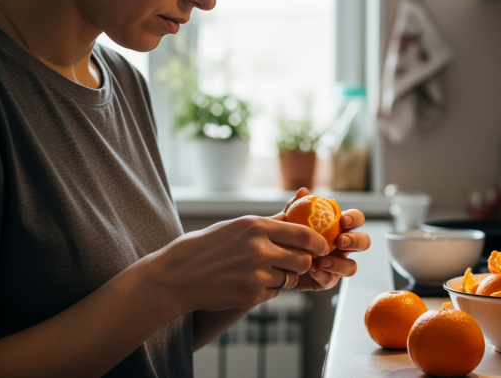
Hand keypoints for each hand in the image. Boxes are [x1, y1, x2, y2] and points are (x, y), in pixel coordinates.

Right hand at [147, 206, 330, 312]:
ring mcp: (256, 273)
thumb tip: (301, 207)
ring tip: (262, 272)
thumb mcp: (239, 227)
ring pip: (289, 278)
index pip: (303, 233)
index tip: (323, 247)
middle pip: (302, 260)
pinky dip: (267, 289)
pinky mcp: (251, 294)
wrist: (177, 275)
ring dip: (283, 277)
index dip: (318, 242)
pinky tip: (248, 283)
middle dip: (303, 263)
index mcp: (256, 226)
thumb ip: (272, 223)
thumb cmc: (209, 246)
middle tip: (295, 263)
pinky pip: (274, 292)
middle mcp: (259, 248)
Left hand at [275, 188, 370, 290]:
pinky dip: (323, 275)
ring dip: (340, 264)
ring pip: (352, 267)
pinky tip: (312, 270)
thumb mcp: (286, 221)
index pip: (356, 219)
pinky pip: (333, 281)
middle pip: (364, 242)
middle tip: (340, 242)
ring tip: (323, 261)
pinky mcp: (327, 280)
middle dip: (356, 241)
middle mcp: (342, 246)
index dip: (355, 219)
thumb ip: (294, 207)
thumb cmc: (284, 236)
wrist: (272, 260)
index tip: (343, 221)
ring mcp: (337, 264)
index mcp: (338, 227)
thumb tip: (303, 191)